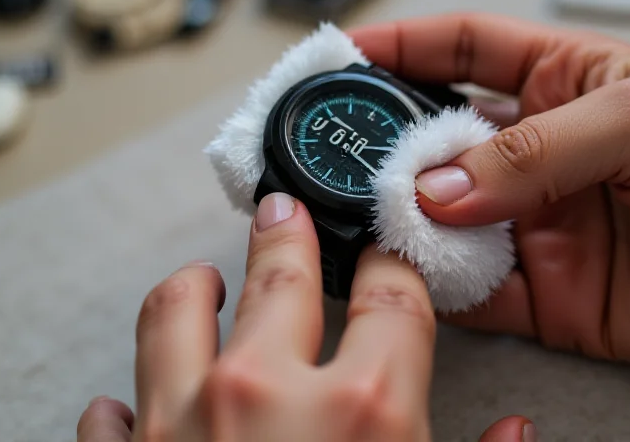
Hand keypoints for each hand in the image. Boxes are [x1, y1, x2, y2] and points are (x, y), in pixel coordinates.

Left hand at [77, 193, 534, 440]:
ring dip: (191, 288)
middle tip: (284, 210)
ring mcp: (179, 427)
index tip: (386, 250)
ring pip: (174, 309)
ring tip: (204, 280)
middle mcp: (266, 397)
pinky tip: (142, 407)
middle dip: (288, 232)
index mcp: (365, 413)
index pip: (392, 295)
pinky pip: (111, 412)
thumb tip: (518, 437)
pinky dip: (128, 402)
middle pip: (280, 271)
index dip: (393, 261)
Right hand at [350, 12, 629, 375]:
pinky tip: (413, 278)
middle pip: (435, 139)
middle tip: (344, 154)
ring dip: (404, 220)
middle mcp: (535, 152)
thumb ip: (536, 149)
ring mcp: (532, 222)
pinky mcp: (542, 292)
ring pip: (441, 217)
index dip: (400, 45)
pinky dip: (434, 287)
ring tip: (371, 220)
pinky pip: (469, 290)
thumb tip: (440, 186)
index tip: (343, 53)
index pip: (461, 50)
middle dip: (386, 144)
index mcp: (561, 83)